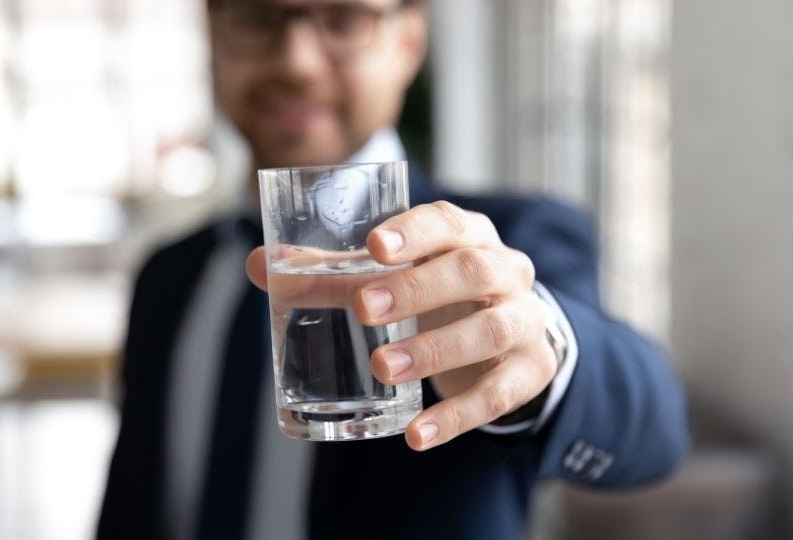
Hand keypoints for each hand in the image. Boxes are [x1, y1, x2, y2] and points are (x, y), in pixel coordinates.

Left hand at [246, 201, 558, 450]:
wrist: (513, 334)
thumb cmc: (440, 293)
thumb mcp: (398, 276)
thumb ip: (333, 274)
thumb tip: (261, 265)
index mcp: (469, 235)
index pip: (448, 222)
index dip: (415, 232)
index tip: (375, 247)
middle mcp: (506, 270)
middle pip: (472, 271)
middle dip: (417, 290)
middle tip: (364, 311)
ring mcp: (526, 320)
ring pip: (491, 330)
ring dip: (435, 350)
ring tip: (383, 368)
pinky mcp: (532, 369)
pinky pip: (500, 393)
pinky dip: (457, 416)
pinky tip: (417, 436)